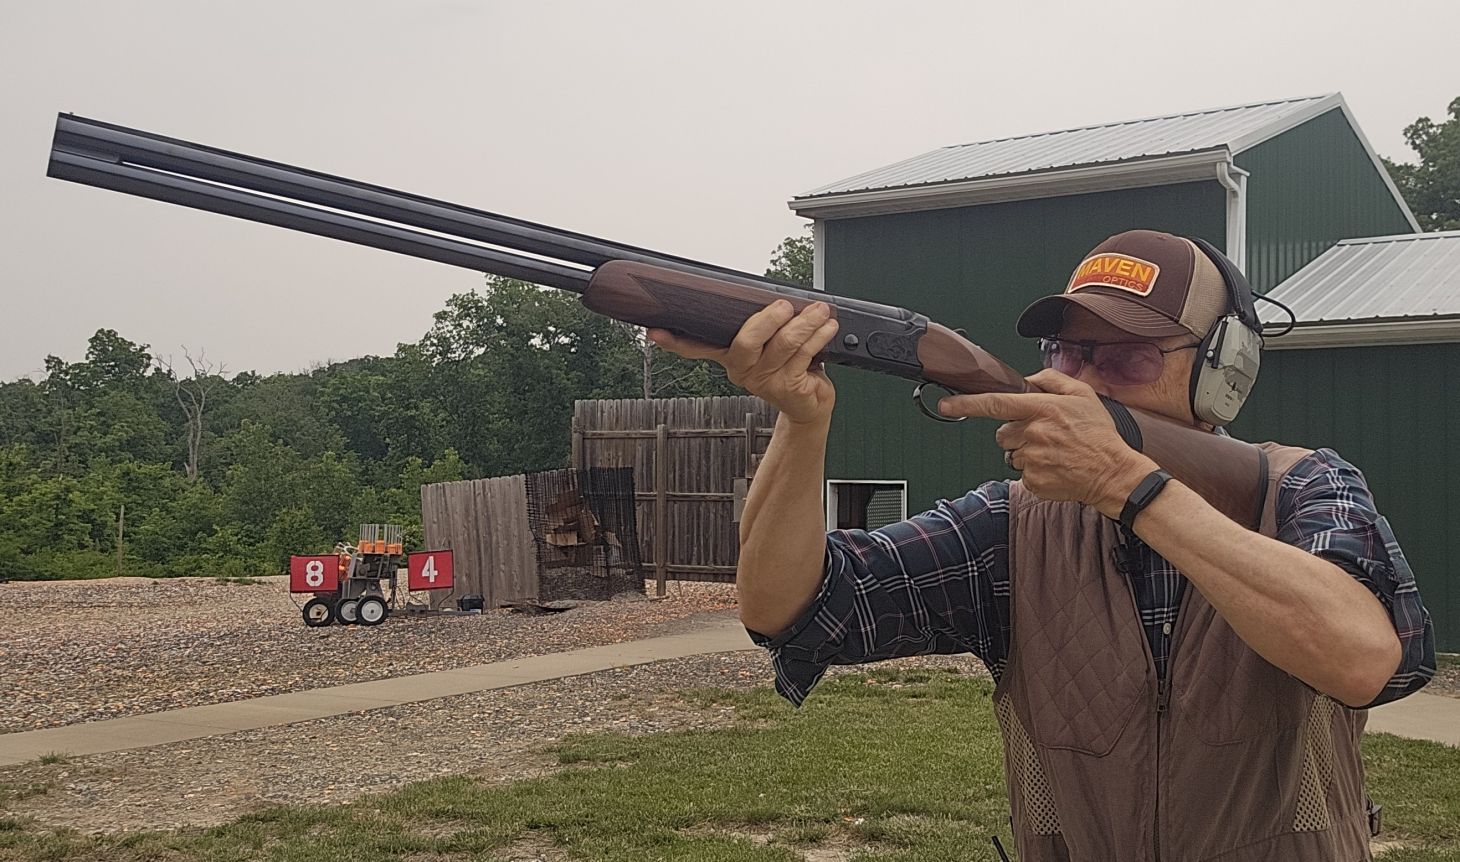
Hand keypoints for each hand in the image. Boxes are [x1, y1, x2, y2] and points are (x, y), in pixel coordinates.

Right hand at [646, 300, 839, 425]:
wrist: (810, 404)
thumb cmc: (790, 366)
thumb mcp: (770, 342)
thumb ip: (763, 323)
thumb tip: (773, 294)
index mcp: (730, 356)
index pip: (697, 346)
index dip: (675, 340)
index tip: (655, 331)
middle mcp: (742, 369)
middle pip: (746, 341)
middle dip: (767, 319)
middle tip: (784, 306)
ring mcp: (764, 381)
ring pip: (782, 344)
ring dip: (805, 323)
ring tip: (819, 311)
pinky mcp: (787, 388)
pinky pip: (803, 356)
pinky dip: (819, 337)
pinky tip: (827, 327)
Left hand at [938, 369, 1156, 515]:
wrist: (1113, 473)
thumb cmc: (1099, 435)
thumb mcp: (1083, 394)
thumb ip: (1051, 380)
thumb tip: (1028, 380)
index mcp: (1042, 410)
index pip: (995, 403)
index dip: (966, 404)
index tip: (946, 404)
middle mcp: (1034, 434)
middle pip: (1003, 433)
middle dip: (1016, 433)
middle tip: (1043, 435)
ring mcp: (1032, 460)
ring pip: (1012, 454)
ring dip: (1027, 452)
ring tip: (1054, 452)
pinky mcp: (1033, 482)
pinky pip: (1022, 474)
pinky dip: (1035, 471)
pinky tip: (1055, 467)